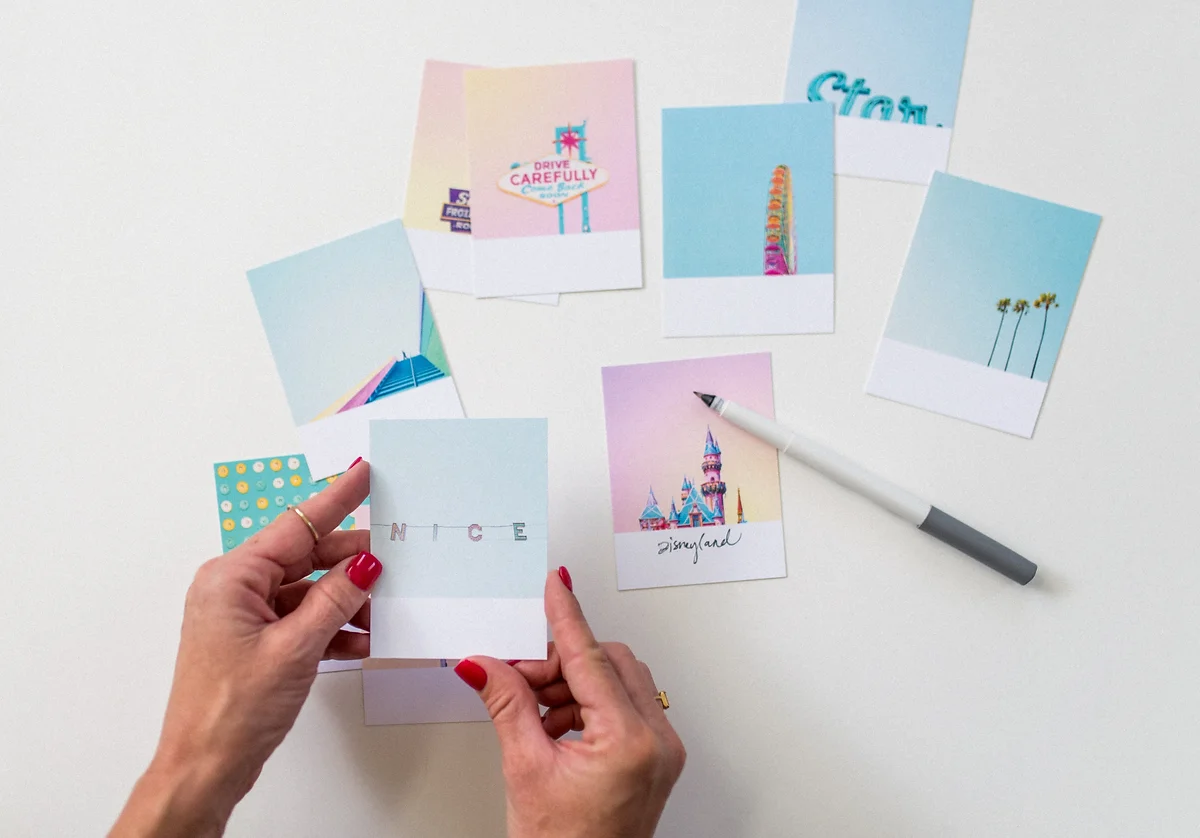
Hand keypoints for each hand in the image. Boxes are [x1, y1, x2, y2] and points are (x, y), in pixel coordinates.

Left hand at [110, 459, 379, 836]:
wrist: (205, 769)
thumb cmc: (230, 712)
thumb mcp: (295, 649)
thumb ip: (335, 600)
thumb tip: (365, 565)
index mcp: (232, 578)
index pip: (297, 526)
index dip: (337, 498)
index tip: (364, 472)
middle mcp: (235, 589)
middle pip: (307, 557)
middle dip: (351, 563)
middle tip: (394, 558)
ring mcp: (245, 616)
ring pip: (309, 591)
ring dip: (346, 603)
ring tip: (383, 610)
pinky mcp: (257, 641)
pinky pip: (304, 619)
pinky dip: (333, 628)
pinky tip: (362, 641)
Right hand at [456, 568, 685, 837]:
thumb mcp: (526, 770)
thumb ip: (507, 705)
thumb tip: (485, 664)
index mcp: (630, 742)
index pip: (592, 659)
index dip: (567, 617)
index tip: (556, 585)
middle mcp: (657, 741)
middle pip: (611, 663)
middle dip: (562, 663)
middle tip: (519, 674)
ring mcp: (662, 750)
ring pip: (619, 681)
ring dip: (573, 684)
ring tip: (533, 710)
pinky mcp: (656, 757)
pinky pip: (625, 705)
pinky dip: (587, 705)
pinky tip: (553, 725)